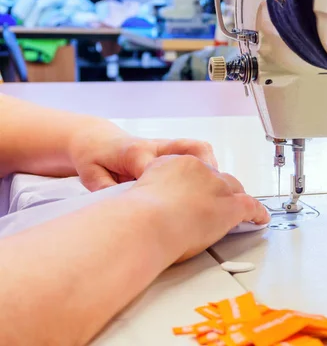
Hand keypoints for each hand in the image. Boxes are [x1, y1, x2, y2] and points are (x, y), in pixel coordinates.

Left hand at [69, 122, 217, 191]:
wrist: (98, 139)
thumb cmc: (95, 158)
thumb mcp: (90, 174)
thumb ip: (104, 187)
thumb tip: (122, 204)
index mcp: (133, 152)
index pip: (156, 167)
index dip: (167, 186)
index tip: (176, 208)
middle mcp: (155, 145)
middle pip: (191, 150)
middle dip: (204, 172)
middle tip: (210, 195)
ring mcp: (167, 145)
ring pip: (199, 148)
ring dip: (211, 168)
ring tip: (215, 190)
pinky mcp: (174, 148)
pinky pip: (199, 152)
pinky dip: (208, 167)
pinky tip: (209, 186)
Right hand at [130, 155, 269, 261]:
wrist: (146, 222)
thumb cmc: (136, 217)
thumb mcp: (135, 195)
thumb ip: (149, 196)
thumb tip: (149, 209)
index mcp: (172, 163)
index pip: (192, 171)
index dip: (196, 186)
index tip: (193, 195)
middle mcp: (198, 169)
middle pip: (216, 178)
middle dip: (218, 191)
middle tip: (214, 206)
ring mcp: (217, 185)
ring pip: (233, 191)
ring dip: (235, 201)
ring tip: (238, 212)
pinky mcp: (231, 205)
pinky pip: (250, 207)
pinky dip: (257, 213)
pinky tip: (259, 219)